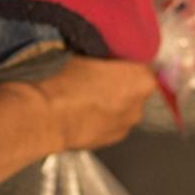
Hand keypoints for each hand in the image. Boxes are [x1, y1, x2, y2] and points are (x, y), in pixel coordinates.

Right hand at [34, 55, 156, 153]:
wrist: (49, 116)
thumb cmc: (68, 84)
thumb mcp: (90, 54)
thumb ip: (107, 57)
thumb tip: (107, 56)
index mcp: (142, 80)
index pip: (144, 65)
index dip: (127, 62)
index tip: (115, 60)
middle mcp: (140, 105)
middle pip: (137, 89)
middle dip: (122, 83)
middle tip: (100, 77)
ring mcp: (127, 125)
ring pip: (125, 108)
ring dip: (114, 102)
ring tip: (89, 97)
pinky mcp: (112, 140)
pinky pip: (114, 123)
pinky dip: (104, 117)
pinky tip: (85, 112)